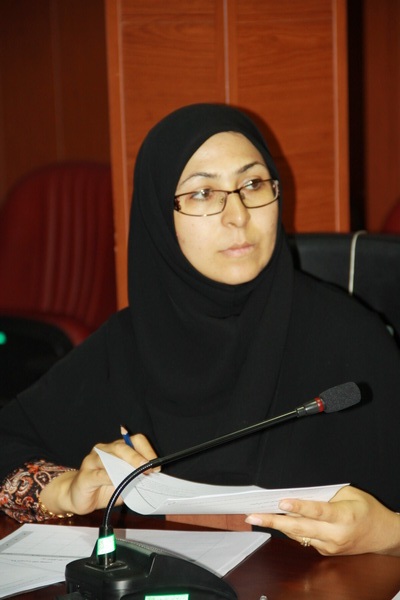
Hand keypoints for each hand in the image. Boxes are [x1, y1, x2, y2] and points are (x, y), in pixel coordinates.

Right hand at [39, 434, 158, 515]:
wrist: (76, 498)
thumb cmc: (103, 488)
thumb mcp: (123, 483)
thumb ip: (135, 478)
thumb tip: (151, 479)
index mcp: (116, 449)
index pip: (135, 440)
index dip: (147, 450)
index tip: (156, 465)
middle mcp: (104, 450)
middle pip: (123, 447)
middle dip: (138, 457)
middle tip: (149, 468)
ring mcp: (93, 461)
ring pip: (111, 457)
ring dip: (126, 466)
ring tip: (137, 474)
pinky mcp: (85, 475)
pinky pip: (99, 475)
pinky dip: (110, 477)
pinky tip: (118, 482)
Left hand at [245, 485, 399, 555]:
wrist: (382, 535)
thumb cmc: (367, 510)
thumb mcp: (350, 493)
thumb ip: (327, 494)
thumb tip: (301, 493)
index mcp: (343, 516)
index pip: (317, 511)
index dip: (298, 507)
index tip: (281, 502)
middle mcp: (335, 534)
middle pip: (300, 528)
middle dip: (274, 521)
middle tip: (254, 516)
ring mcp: (330, 545)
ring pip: (299, 535)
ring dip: (277, 526)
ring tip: (258, 517)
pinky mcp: (326, 551)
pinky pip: (305, 539)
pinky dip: (291, 530)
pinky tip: (277, 522)